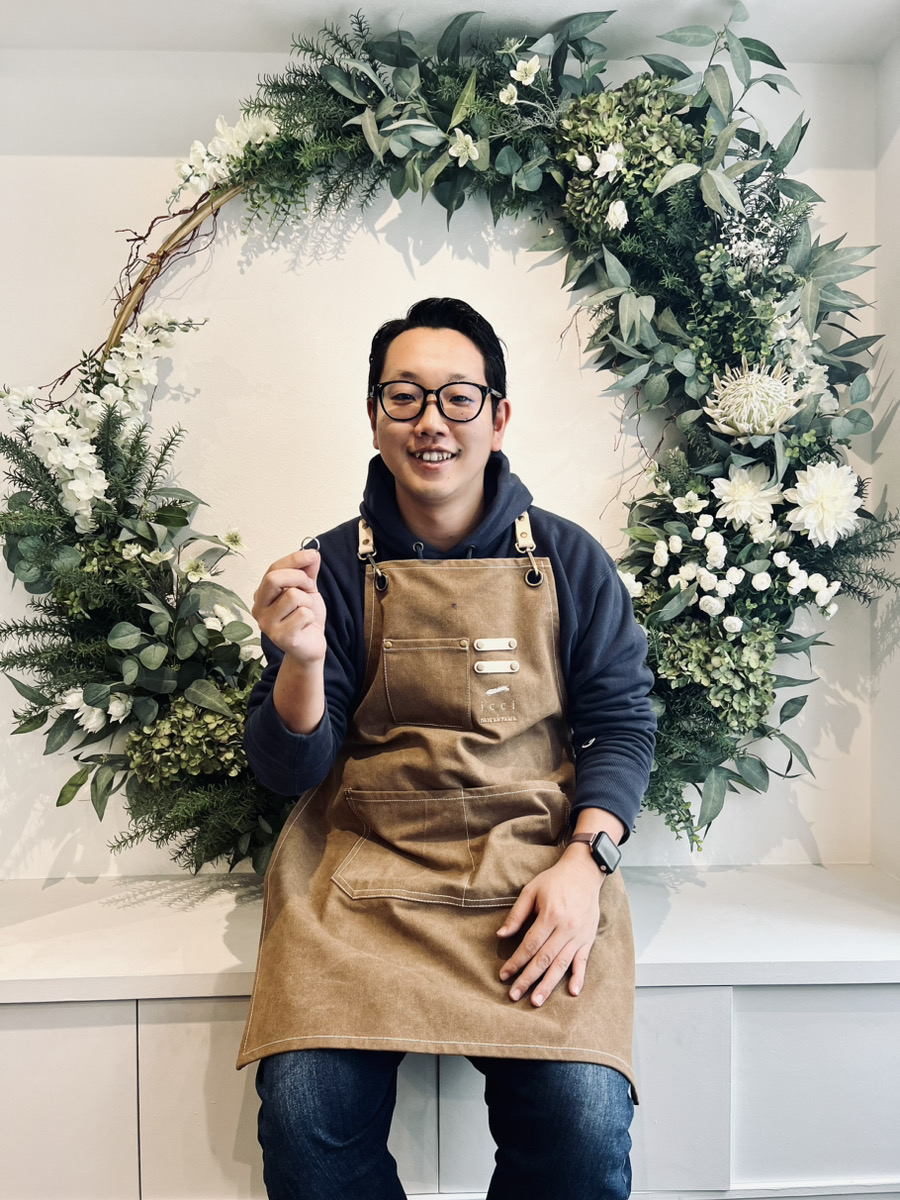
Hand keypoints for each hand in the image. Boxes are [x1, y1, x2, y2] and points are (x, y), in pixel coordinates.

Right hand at [252, 549, 325, 668]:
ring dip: (308, 602)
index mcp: (262, 594)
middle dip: (299, 578)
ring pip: (293, 596)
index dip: (294, 559)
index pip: (274, 568)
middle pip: (274, 578)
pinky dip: (311, 617)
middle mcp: (259, 608)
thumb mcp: (307, 590)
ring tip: (305, 612)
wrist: (311, 647)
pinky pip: (302, 614)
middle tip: (308, 589)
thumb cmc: (305, 619)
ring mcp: (267, 624)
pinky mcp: (280, 637)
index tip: (313, 556)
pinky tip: (305, 625)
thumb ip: (307, 572)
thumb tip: (311, 554)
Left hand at [496, 848, 604, 1006]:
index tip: (504, 975)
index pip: (529, 945)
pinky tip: (572, 992)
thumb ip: (517, 914)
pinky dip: (579, 977)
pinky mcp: (588, 938)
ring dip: (548, 985)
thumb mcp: (531, 891)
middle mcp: (566, 928)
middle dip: (528, 979)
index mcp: (550, 915)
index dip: (516, 962)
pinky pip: (583, 961)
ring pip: (562, 965)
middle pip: (544, 959)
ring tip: (536, 1000)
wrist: (584, 872)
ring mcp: (579, 935)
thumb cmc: (555, 880)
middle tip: (514, 995)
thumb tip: (501, 935)